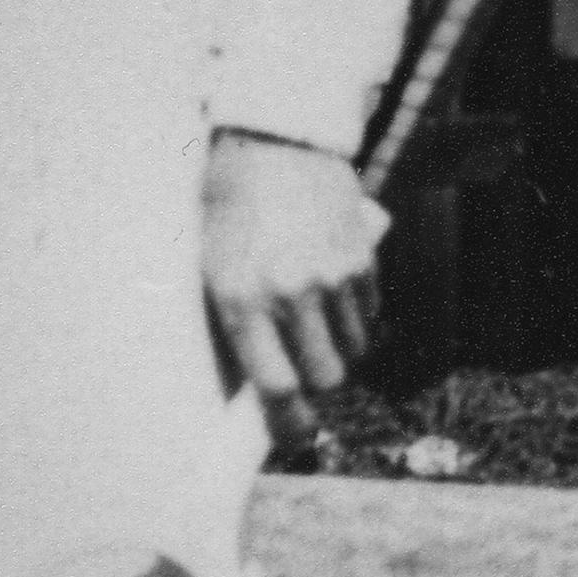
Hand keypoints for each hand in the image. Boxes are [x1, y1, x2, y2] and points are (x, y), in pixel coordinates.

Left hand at [201, 129, 382, 450]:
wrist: (272, 138)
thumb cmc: (225, 206)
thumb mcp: (208, 263)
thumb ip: (231, 324)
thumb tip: (246, 390)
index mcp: (240, 296)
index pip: (276, 387)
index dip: (288, 425)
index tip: (293, 438)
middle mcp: (291, 290)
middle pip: (326, 378)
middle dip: (317, 385)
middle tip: (302, 372)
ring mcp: (333, 274)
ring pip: (353, 351)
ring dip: (338, 351)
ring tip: (312, 323)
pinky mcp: (363, 257)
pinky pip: (370, 316)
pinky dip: (356, 319)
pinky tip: (331, 295)